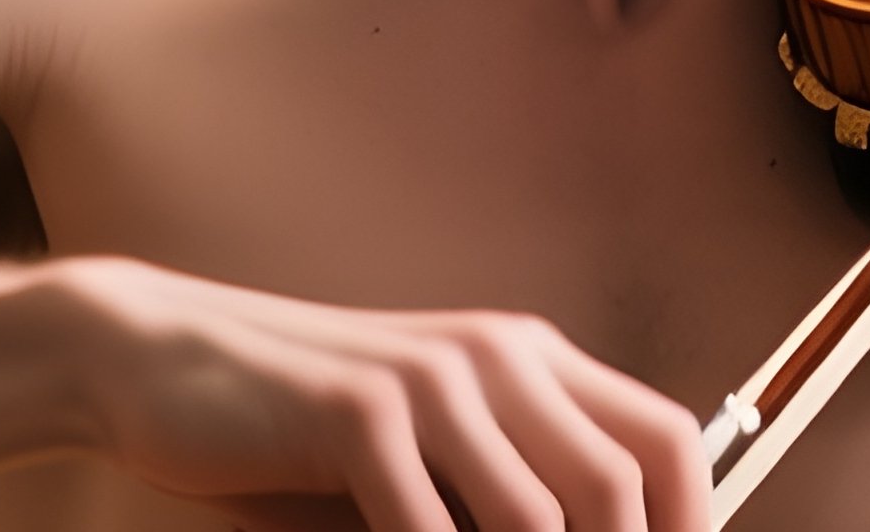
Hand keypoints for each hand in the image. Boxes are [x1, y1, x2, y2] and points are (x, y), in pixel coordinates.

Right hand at [61, 254, 713, 530]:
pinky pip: (425, 528)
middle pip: (619, 486)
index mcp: (530, 359)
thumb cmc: (310, 432)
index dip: (693, 523)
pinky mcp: (357, 412)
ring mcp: (430, 380)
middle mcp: (498, 355)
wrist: (176, 356)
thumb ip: (506, 495)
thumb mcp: (430, 454)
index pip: (665, 439)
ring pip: (538, 517)